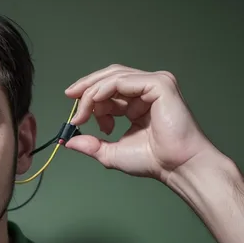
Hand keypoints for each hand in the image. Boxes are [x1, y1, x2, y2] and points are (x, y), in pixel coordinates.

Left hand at [64, 64, 215, 182]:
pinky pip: (123, 81)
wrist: (175, 166)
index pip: (109, 89)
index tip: (75, 117)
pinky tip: (96, 108)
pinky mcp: (160, 84)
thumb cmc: (153, 160)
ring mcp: (155, 84)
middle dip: (86, 87)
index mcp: (139, 102)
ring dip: (92, 94)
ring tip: (82, 114)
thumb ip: (91, 144)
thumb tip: (68, 142)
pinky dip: (104, 91)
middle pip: (110, 76)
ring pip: (114, 77)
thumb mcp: (112, 152)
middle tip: (69, 97)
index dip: (88, 98)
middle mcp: (147, 89)